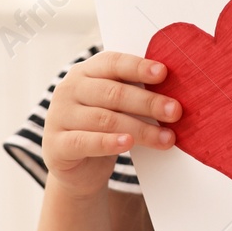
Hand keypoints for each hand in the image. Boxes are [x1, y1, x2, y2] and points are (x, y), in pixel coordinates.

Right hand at [42, 51, 180, 198]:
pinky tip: (127, 144)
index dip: (138, 67)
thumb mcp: (118, 107)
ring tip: (167, 138)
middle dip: (148, 102)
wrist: (78, 168)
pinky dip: (108, 142)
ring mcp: (58, 116)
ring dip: (141, 129)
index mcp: (86, 71)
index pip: (113, 63)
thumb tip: (175, 94)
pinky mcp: (56, 144)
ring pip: (104, 119)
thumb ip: (136, 94)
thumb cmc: (105, 128)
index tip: (164, 73)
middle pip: (113, 92)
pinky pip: (85, 141)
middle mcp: (69, 89)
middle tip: (175, 111)